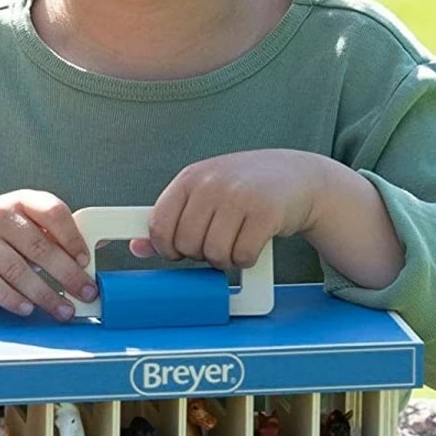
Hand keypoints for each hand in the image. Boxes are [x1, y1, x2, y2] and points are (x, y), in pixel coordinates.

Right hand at [0, 191, 96, 318]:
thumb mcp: (21, 234)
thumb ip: (52, 239)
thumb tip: (96, 249)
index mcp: (17, 202)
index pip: (52, 210)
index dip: (73, 236)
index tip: (86, 261)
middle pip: (39, 245)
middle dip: (67, 274)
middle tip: (86, 293)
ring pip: (17, 269)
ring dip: (44, 294)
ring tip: (62, 310)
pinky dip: (11, 298)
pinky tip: (26, 308)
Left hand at [139, 151, 333, 269]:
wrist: (298, 176)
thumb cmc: (244, 188)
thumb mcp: (204, 193)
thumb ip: (172, 219)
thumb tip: (137, 248)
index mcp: (190, 178)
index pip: (159, 225)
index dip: (167, 247)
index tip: (179, 250)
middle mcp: (212, 184)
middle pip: (187, 245)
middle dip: (199, 254)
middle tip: (216, 243)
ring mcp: (239, 196)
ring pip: (214, 254)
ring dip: (224, 259)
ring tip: (235, 242)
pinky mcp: (266, 213)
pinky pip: (242, 256)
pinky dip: (246, 259)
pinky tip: (252, 243)